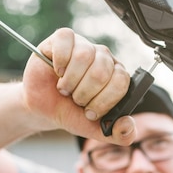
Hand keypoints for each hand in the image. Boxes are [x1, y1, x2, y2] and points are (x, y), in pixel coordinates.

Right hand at [22, 27, 135, 144]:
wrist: (43, 108)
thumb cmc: (70, 113)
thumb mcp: (95, 129)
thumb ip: (119, 134)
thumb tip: (128, 125)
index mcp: (116, 76)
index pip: (121, 81)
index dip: (104, 100)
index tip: (90, 112)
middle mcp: (104, 57)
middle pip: (102, 70)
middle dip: (85, 93)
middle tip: (75, 100)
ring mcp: (84, 45)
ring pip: (84, 56)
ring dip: (70, 80)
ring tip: (65, 89)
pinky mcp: (64, 38)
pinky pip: (66, 40)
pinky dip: (59, 61)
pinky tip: (57, 71)